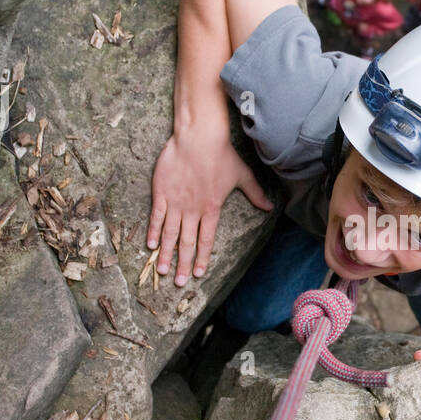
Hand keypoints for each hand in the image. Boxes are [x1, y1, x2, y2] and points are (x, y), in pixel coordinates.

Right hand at [147, 127, 273, 285]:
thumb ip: (255, 193)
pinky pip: (156, 216)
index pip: (206, 240)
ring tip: (162, 271)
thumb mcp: (242, 175)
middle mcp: (193, 210)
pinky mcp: (162, 192)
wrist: (199, 137)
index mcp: (211, 209)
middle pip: (187, 243)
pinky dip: (154, 231)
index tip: (198, 274)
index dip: (202, 258)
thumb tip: (270, 206)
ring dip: (166, 254)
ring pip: (170, 234)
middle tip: (178, 282)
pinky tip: (150, 245)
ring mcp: (176, 202)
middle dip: (183, 264)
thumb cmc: (222, 154)